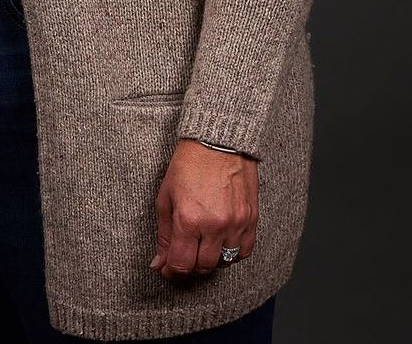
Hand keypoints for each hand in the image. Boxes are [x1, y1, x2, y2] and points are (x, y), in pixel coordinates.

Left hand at [149, 138, 258, 279]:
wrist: (217, 140)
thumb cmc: (189, 164)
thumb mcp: (166, 196)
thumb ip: (164, 235)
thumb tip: (159, 263)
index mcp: (189, 219)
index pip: (181, 265)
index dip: (171, 271)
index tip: (167, 268)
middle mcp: (214, 225)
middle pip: (203, 267)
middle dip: (189, 265)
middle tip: (184, 253)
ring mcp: (236, 223)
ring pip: (224, 262)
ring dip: (210, 259)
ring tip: (201, 244)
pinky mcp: (252, 218)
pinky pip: (244, 251)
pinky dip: (232, 252)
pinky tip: (222, 241)